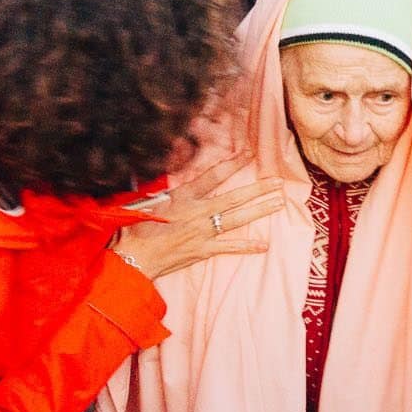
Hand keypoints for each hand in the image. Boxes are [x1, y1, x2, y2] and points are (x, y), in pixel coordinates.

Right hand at [114, 155, 284, 279]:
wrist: (134, 258)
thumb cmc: (136, 229)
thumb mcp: (150, 203)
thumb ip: (168, 193)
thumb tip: (179, 183)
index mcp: (183, 197)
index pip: (212, 176)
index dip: (232, 163)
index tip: (248, 153)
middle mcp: (196, 212)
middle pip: (233, 197)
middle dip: (258, 189)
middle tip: (278, 182)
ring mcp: (202, 232)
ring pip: (237, 219)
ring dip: (259, 210)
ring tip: (278, 203)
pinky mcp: (203, 250)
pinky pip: (229, 247)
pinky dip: (247, 246)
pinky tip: (264, 245)